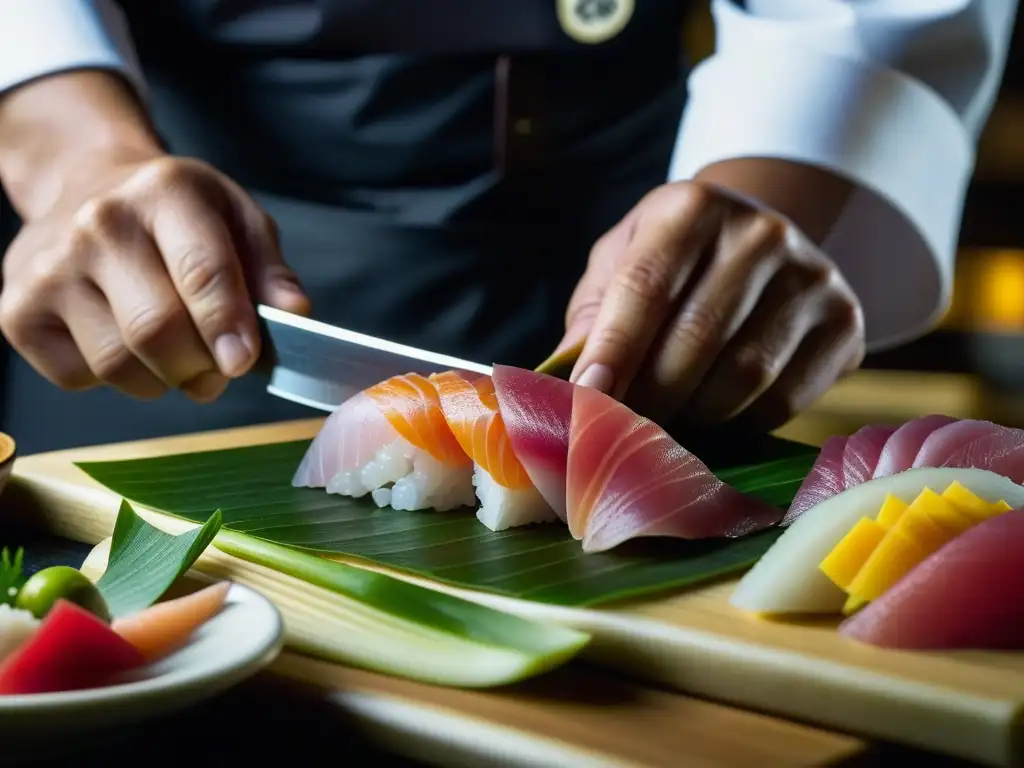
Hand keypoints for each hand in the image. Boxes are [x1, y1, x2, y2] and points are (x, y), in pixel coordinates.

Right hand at [0, 148, 310, 402]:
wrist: (85, 186)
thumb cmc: (177, 215)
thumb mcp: (236, 218)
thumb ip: (270, 269)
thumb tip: (295, 314)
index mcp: (165, 192)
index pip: (200, 271)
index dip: (227, 325)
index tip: (244, 362)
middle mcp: (99, 224)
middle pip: (157, 330)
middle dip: (200, 367)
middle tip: (219, 370)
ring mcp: (49, 268)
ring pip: (117, 364)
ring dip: (162, 380)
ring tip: (177, 357)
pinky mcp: (18, 311)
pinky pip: (78, 376)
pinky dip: (114, 379)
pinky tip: (124, 343)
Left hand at [557, 181, 864, 429]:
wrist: (757, 246)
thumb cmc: (671, 263)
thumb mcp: (619, 266)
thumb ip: (592, 317)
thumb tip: (567, 381)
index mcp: (693, 207)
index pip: (646, 286)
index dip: (613, 349)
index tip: (586, 398)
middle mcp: (762, 233)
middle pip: (696, 337)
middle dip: (650, 396)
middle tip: (618, 431)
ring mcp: (813, 277)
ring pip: (744, 375)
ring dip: (693, 414)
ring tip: (663, 425)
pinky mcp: (845, 324)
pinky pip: (783, 399)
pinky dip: (739, 424)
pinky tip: (713, 419)